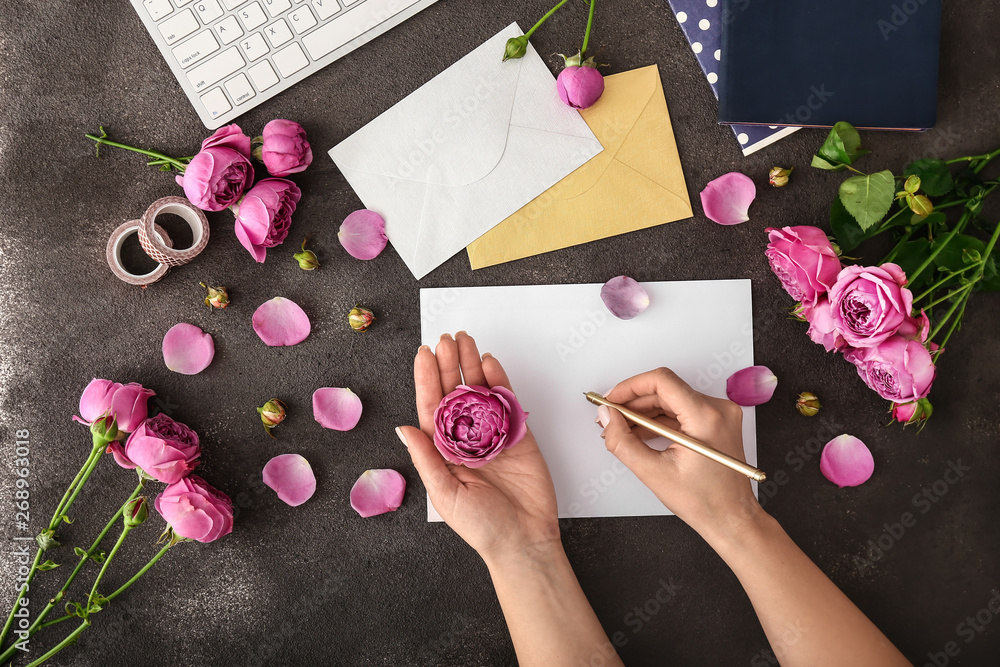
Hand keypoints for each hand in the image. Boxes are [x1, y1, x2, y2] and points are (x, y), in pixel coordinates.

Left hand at [398, 332, 559, 566]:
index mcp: (443, 451)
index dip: (427, 380)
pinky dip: (499, 381)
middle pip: (455, 392)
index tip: (424, 354)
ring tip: (465, 341)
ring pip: (479, 392)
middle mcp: (466, 438)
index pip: (431, 407)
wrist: (523, 541)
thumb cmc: (481, 527)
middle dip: (449, 365)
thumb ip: (427, 458)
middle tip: (446, 339)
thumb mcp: (445, 494)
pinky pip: (506, 402)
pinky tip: (489, 363)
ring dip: (471, 366)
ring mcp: (493, 434)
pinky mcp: (518, 435)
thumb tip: (403, 428)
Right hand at [600, 368, 760, 539]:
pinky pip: (681, 411)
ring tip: (621, 429)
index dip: (630, 387)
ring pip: (671, 400)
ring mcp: (719, 415)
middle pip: (665, 390)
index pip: (661, 381)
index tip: (612, 399)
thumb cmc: (705, 502)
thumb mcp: (654, 473)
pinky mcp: (716, 422)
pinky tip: (640, 433)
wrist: (732, 519)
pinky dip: (658, 420)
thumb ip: (623, 442)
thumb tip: (608, 417)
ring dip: (644, 412)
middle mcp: (717, 409)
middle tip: (610, 417)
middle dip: (633, 402)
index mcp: (706, 417)